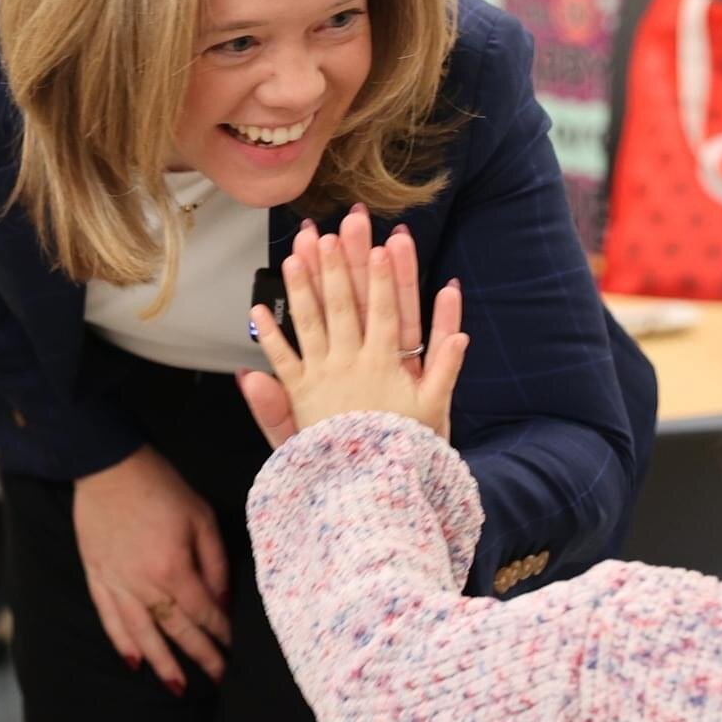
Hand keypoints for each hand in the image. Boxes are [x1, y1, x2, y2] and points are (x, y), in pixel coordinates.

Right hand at [72, 447, 231, 693]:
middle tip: (218, 680)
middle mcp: (143, 585)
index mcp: (174, 569)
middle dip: (199, 657)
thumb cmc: (161, 487)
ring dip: (161, 664)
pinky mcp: (96, 578)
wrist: (108, 466)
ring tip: (177, 688)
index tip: (234, 650)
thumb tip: (222, 600)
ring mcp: (116, 584)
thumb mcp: (201, 517)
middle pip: (176, 631)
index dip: (220, 633)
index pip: (203, 612)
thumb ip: (215, 562)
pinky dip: (122, 643)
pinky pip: (110, 619)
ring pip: (141, 635)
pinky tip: (134, 662)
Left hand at [250, 234, 466, 437]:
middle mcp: (351, 365)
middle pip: (344, 306)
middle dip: (339, 266)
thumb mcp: (435, 411)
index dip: (385, 278)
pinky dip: (270, 336)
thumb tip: (463, 334)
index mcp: (385, 365)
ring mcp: (322, 377)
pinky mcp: (300, 396)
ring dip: (301, 287)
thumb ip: (445, 367)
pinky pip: (282, 361)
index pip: (387, 312)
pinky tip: (258, 309)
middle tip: (333, 233)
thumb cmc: (405, 449)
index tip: (382, 247)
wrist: (369, 489)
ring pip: (309, 323)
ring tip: (293, 255)